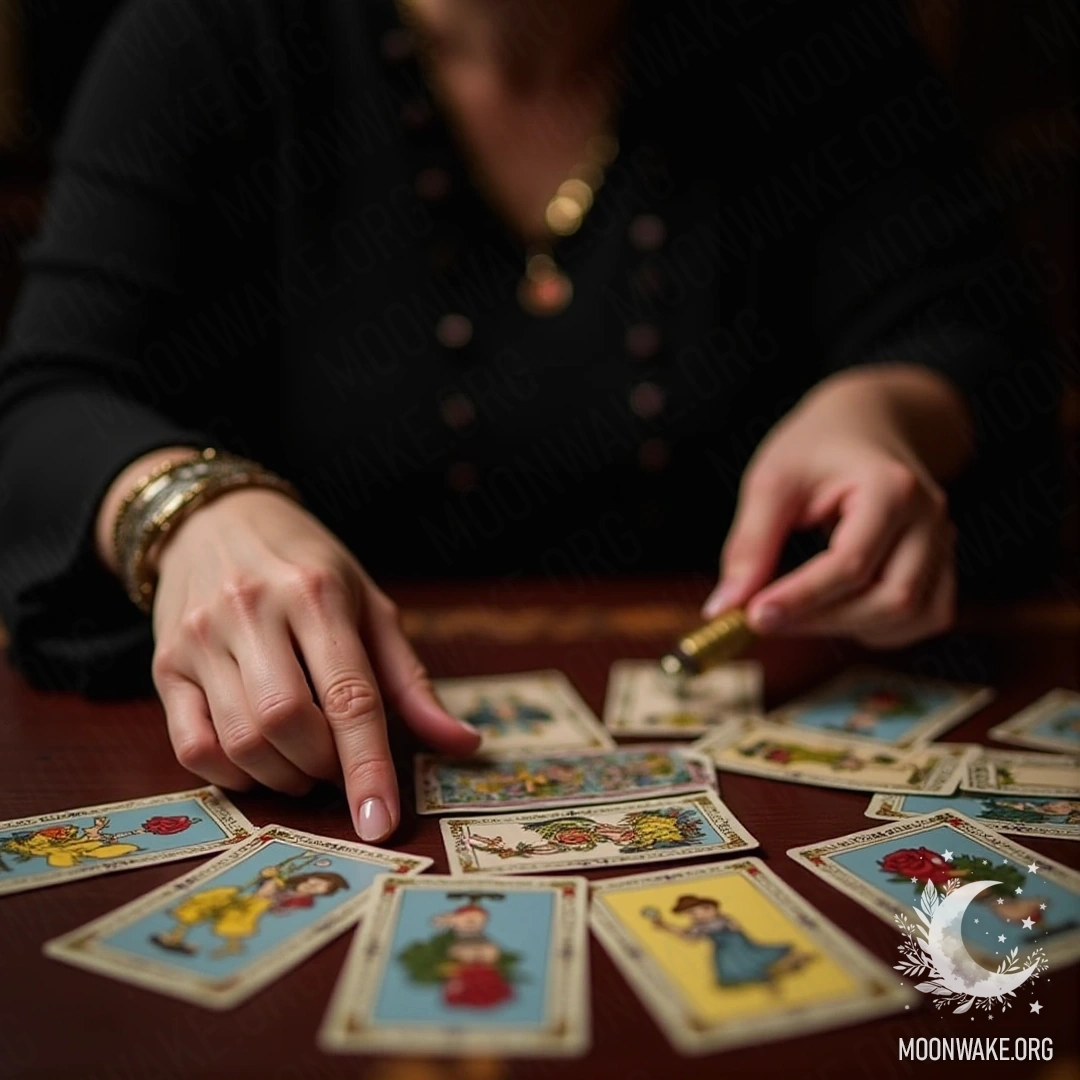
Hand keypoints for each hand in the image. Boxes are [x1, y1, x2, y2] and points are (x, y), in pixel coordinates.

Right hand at [149, 488, 480, 839]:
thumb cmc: (308, 567)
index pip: (349, 696)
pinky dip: (233, 774)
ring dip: (283, 775)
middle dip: (324, 766)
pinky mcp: (165, 665)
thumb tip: (462, 743)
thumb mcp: (369, 605)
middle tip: (340, 763)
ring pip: (240, 741)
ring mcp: (200, 638)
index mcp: (316, 593)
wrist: (215, 520)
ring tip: (306, 761)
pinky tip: (260, 760)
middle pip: (288, 724)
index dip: (368, 766)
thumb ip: (410, 681)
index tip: (381, 821)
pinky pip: (192, 747)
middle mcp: (252, 611)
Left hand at [704, 366, 970, 647]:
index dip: (801, 598)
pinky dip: (879, 628)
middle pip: (891, 599)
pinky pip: (925, 616)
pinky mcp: (941, 565)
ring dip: (847, 628)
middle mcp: (930, 519)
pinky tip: (835, 611)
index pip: (851, 563)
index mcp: (892, 488)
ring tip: (795, 610)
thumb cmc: (816, 446)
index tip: (753, 615)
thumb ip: (750, 544)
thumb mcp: (771, 481)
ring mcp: (942, 543)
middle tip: (761, 619)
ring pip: (910, 616)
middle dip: (821, 620)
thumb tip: (725, 607)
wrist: (865, 423)